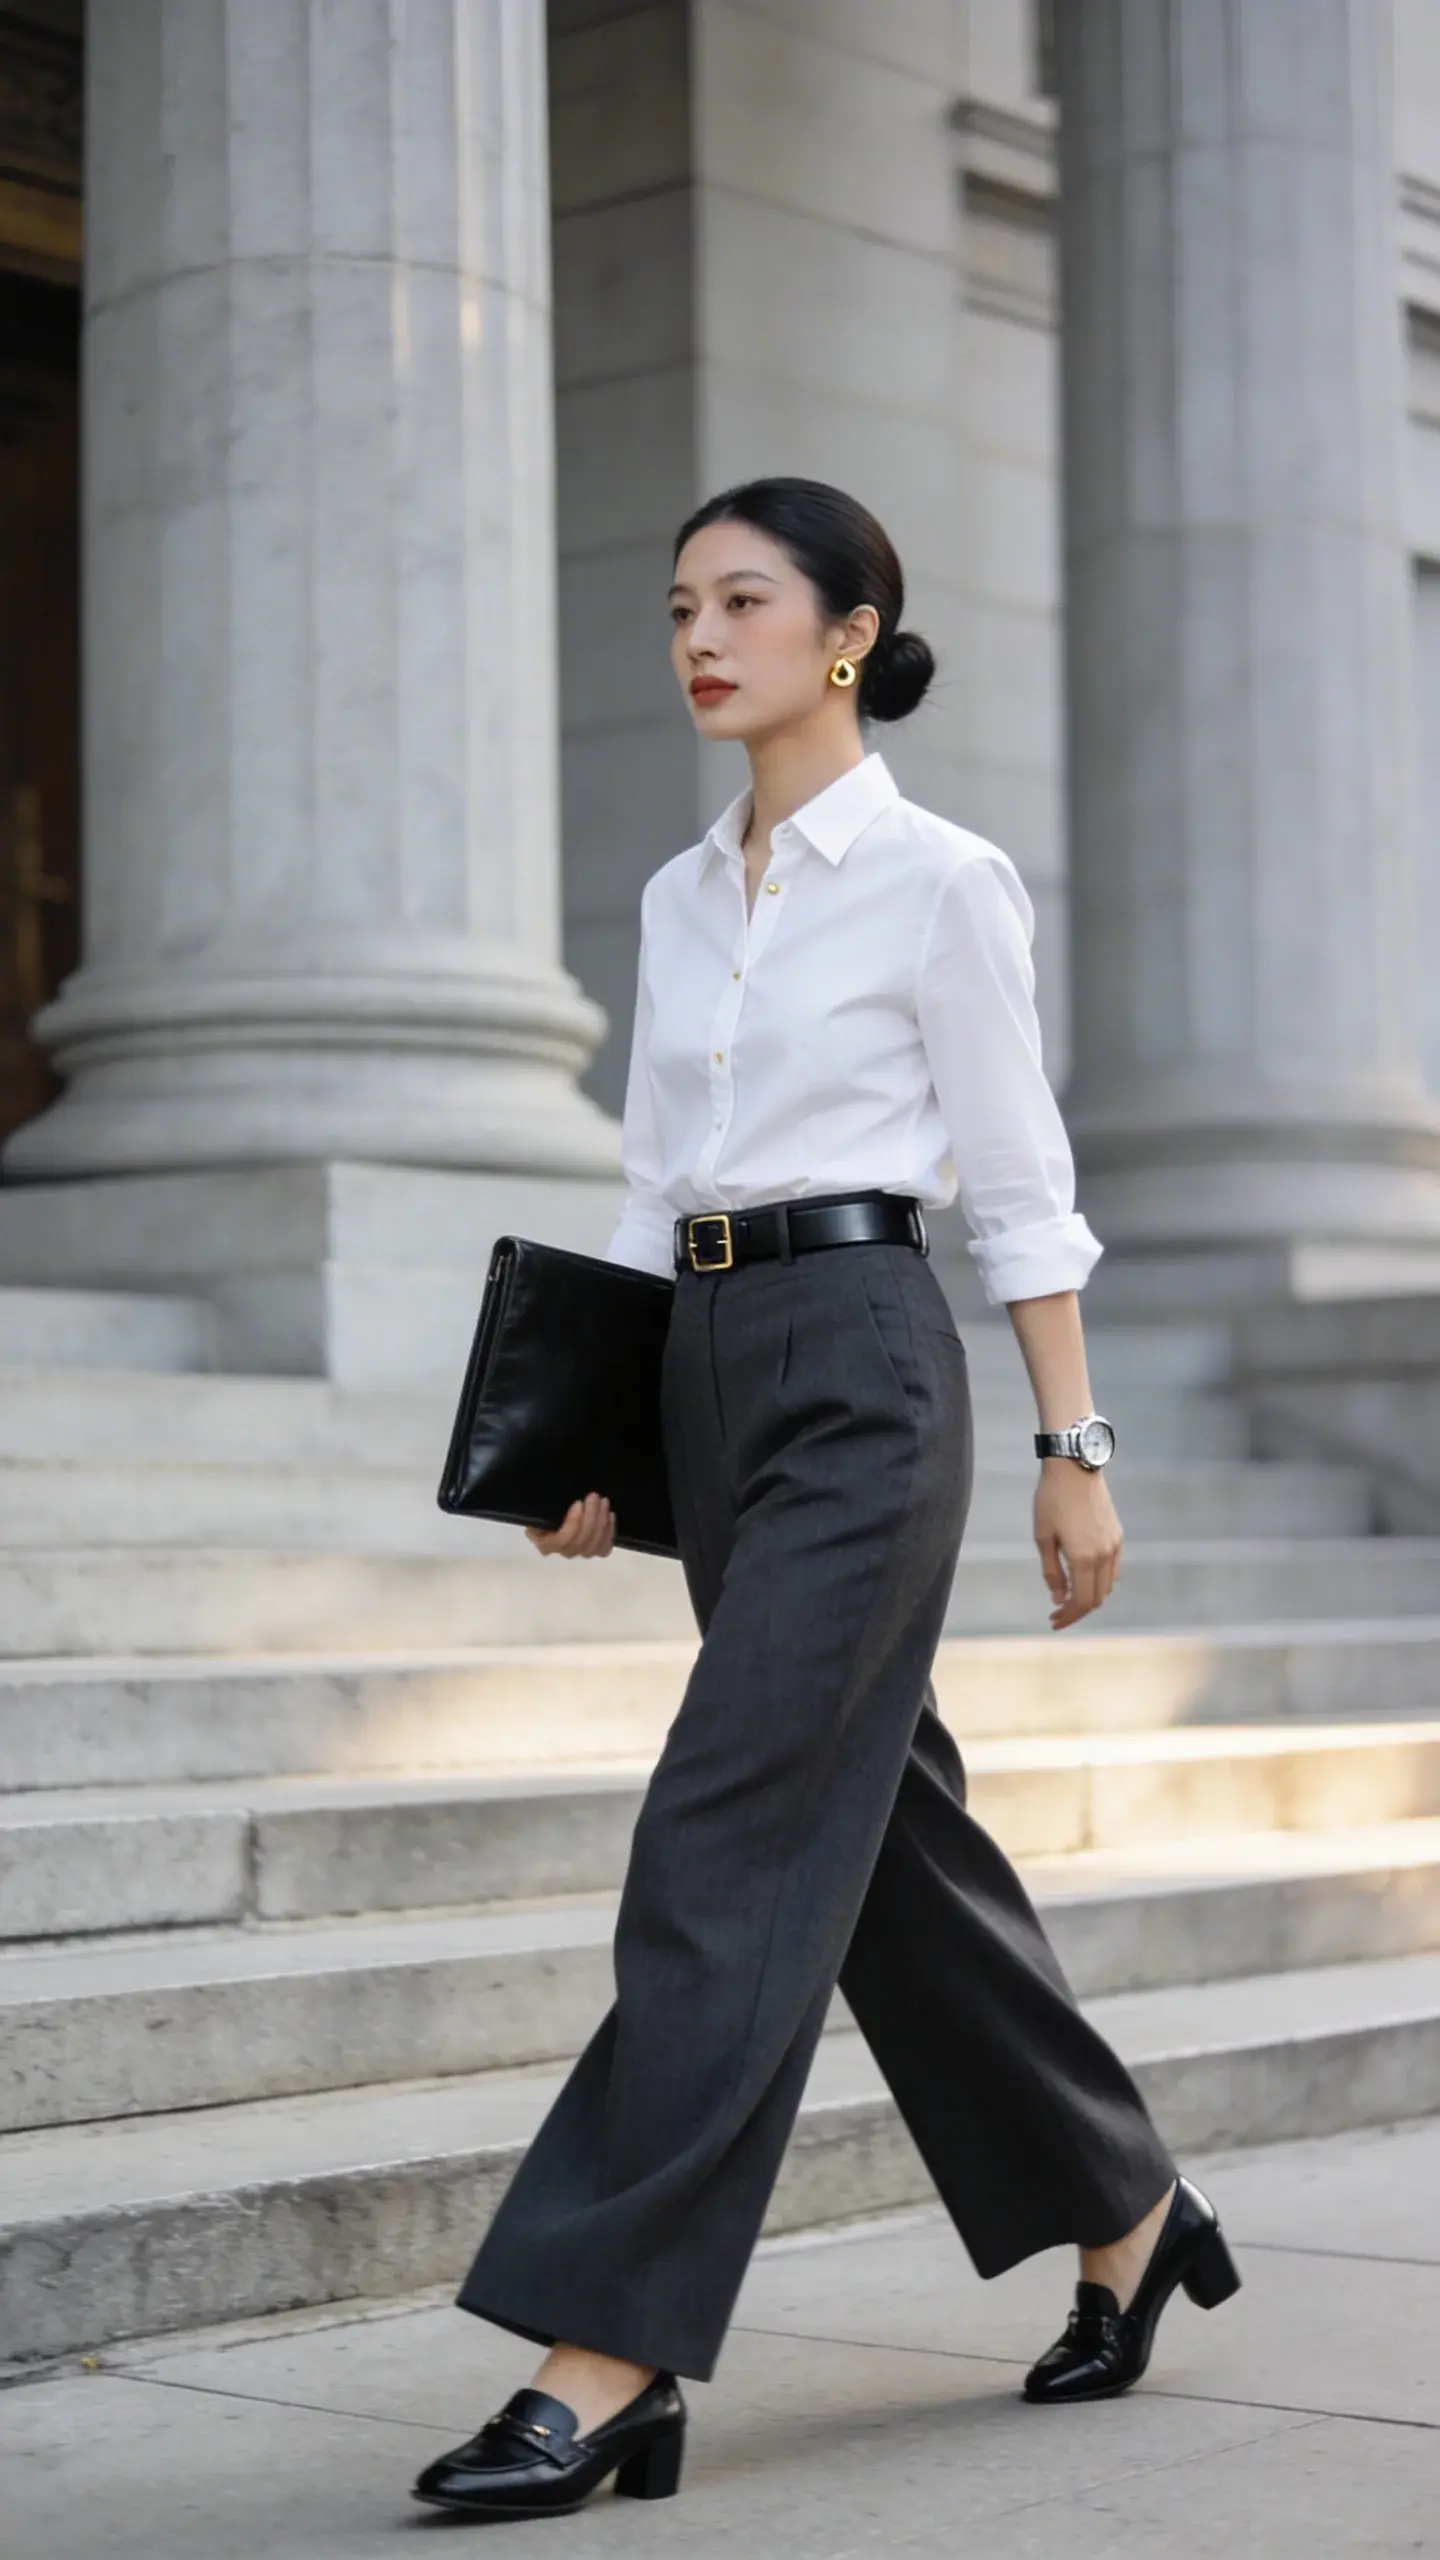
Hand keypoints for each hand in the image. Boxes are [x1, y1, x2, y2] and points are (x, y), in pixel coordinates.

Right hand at [525, 1491, 616, 1558]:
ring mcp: (578, 1552)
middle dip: (591, 1518)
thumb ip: (549, 1502)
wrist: (561, 1504)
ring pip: (593, 1547)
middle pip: (579, 1544)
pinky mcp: (593, 1550)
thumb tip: (555, 1496)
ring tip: (603, 1502)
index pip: (561, 1540)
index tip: (578, 1503)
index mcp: (543, 1539)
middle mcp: (559, 1550)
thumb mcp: (546, 1498)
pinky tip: (610, 1515)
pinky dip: (609, 1532)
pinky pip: (604, 1549)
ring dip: (601, 1523)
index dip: (573, 1524)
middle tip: (594, 1497)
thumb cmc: (550, 1500)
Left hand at [1034, 1458, 1121, 1628]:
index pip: (1082, 1601)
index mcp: (1083, 1557)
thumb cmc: (1051, 1500)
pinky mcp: (1118, 1536)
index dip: (1069, 1615)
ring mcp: (1114, 1545)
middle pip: (1097, 1598)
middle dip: (1077, 1610)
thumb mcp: (1043, 1537)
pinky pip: (1113, 1569)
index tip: (1054, 1620)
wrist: (1074, 1468)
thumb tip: (1058, 1598)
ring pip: (1107, 1586)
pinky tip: (1084, 1579)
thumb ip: (1052, 1571)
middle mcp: (1104, 1555)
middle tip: (1058, 1613)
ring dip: (1091, 1598)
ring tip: (1070, 1598)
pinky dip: (1101, 1582)